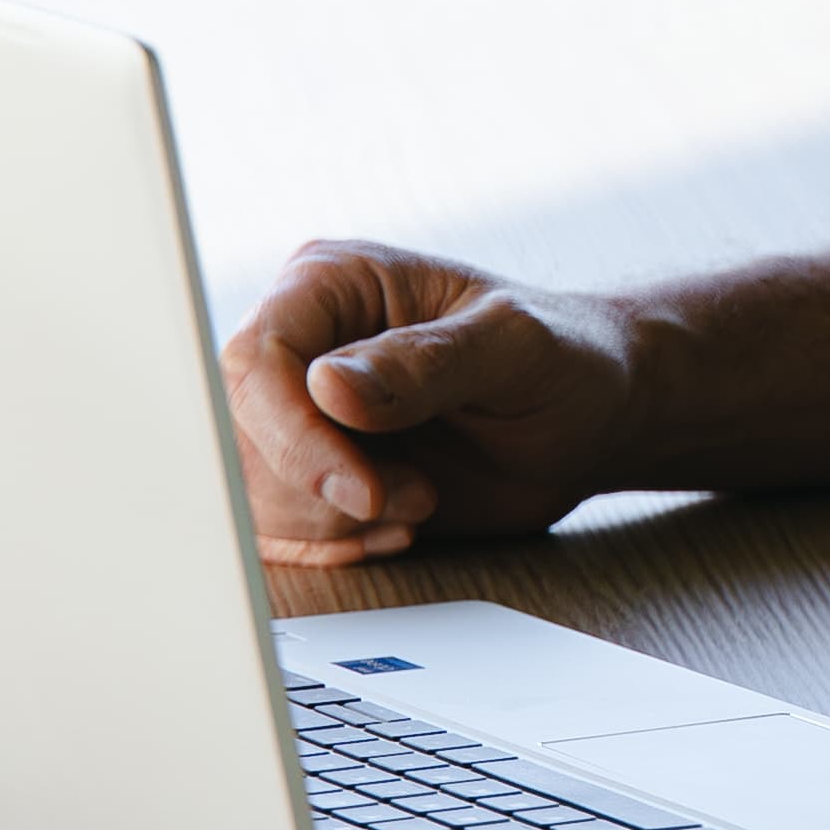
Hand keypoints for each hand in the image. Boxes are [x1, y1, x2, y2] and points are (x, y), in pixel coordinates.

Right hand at [222, 241, 642, 569]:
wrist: (590, 418)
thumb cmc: (564, 358)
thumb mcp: (515, 348)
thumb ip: (426, 363)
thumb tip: (326, 385)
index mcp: (333, 282)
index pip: (254, 359)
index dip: (291, 437)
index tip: (358, 490)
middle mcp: (301, 344)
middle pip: (239, 435)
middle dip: (321, 489)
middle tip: (415, 496)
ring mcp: (299, 412)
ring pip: (250, 491)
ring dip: (334, 521)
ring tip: (418, 500)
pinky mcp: (311, 472)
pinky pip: (273, 529)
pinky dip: (330, 547)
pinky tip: (398, 529)